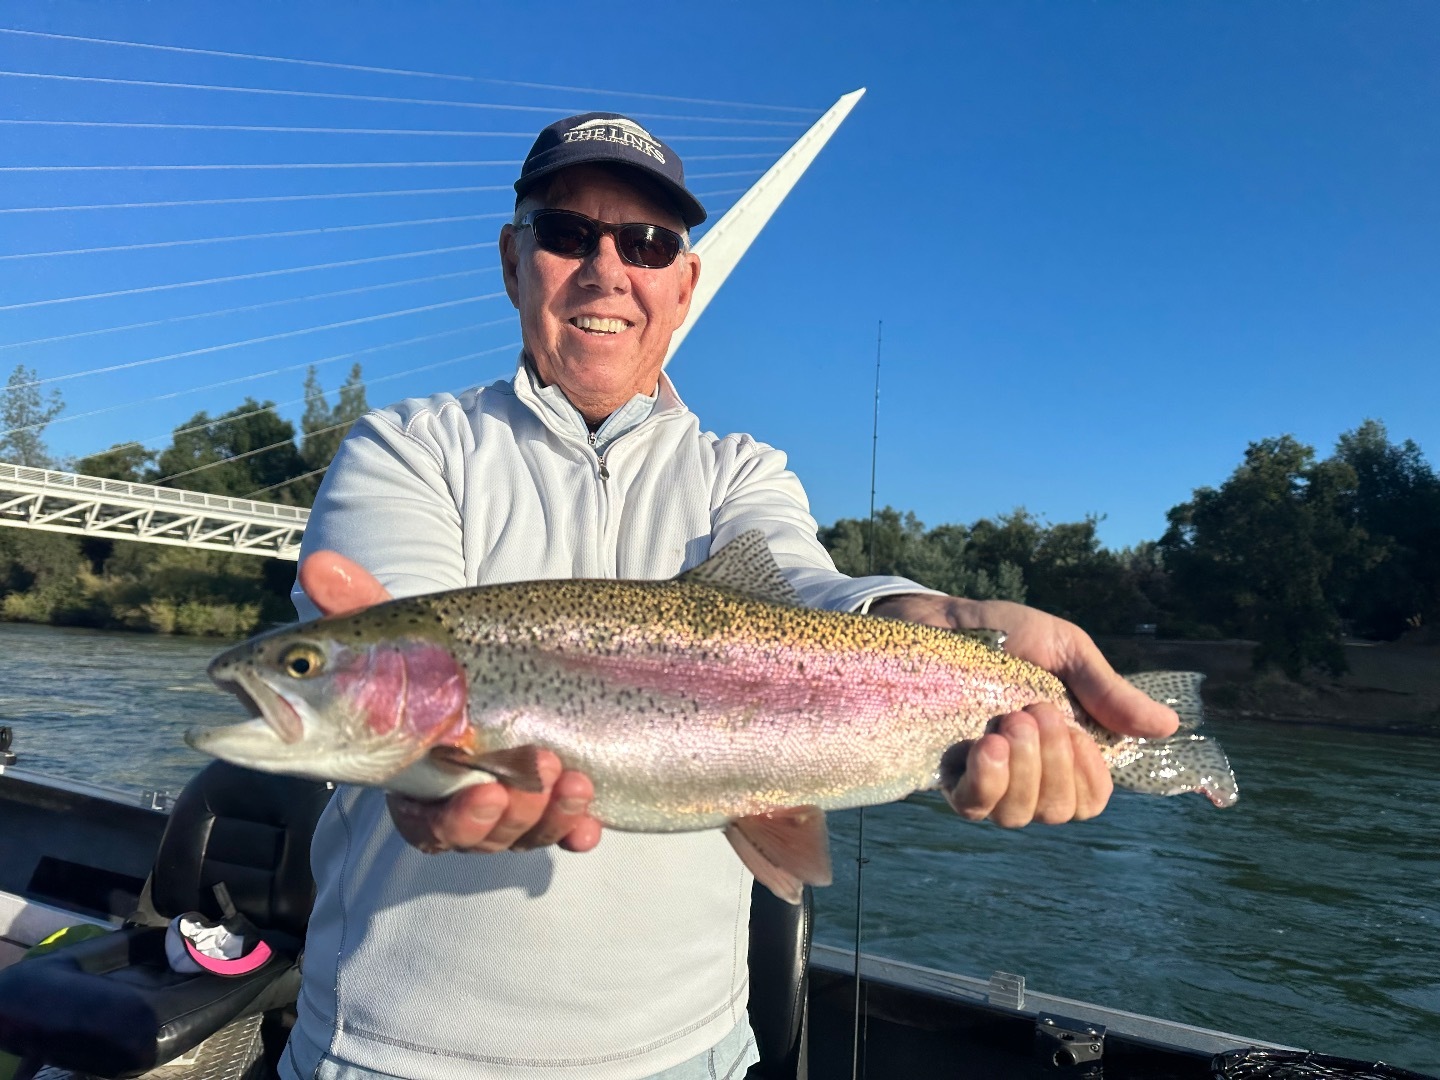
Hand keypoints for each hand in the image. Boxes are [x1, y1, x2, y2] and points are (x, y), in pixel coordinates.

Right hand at [297, 550, 602, 854]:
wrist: (496, 654)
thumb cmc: (431, 658)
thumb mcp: (400, 631)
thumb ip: (357, 608)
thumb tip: (316, 564)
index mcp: (416, 778)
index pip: (424, 820)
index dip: (451, 819)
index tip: (482, 794)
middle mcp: (460, 801)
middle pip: (478, 834)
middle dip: (500, 819)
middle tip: (519, 785)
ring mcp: (508, 803)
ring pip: (523, 831)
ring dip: (545, 815)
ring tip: (571, 778)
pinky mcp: (550, 800)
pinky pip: (565, 831)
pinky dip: (577, 830)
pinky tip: (590, 827)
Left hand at [866, 594, 1178, 826]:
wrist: (946, 620)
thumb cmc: (1008, 635)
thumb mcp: (1067, 652)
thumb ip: (1109, 693)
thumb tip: (1168, 727)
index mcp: (1062, 750)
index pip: (1090, 800)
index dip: (1092, 779)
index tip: (1079, 734)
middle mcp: (1027, 774)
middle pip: (1059, 811)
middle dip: (1055, 762)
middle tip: (1036, 711)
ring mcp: (987, 779)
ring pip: (1020, 815)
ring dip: (1025, 769)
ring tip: (1010, 721)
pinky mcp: (949, 775)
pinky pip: (974, 807)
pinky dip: (988, 782)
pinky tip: (987, 748)